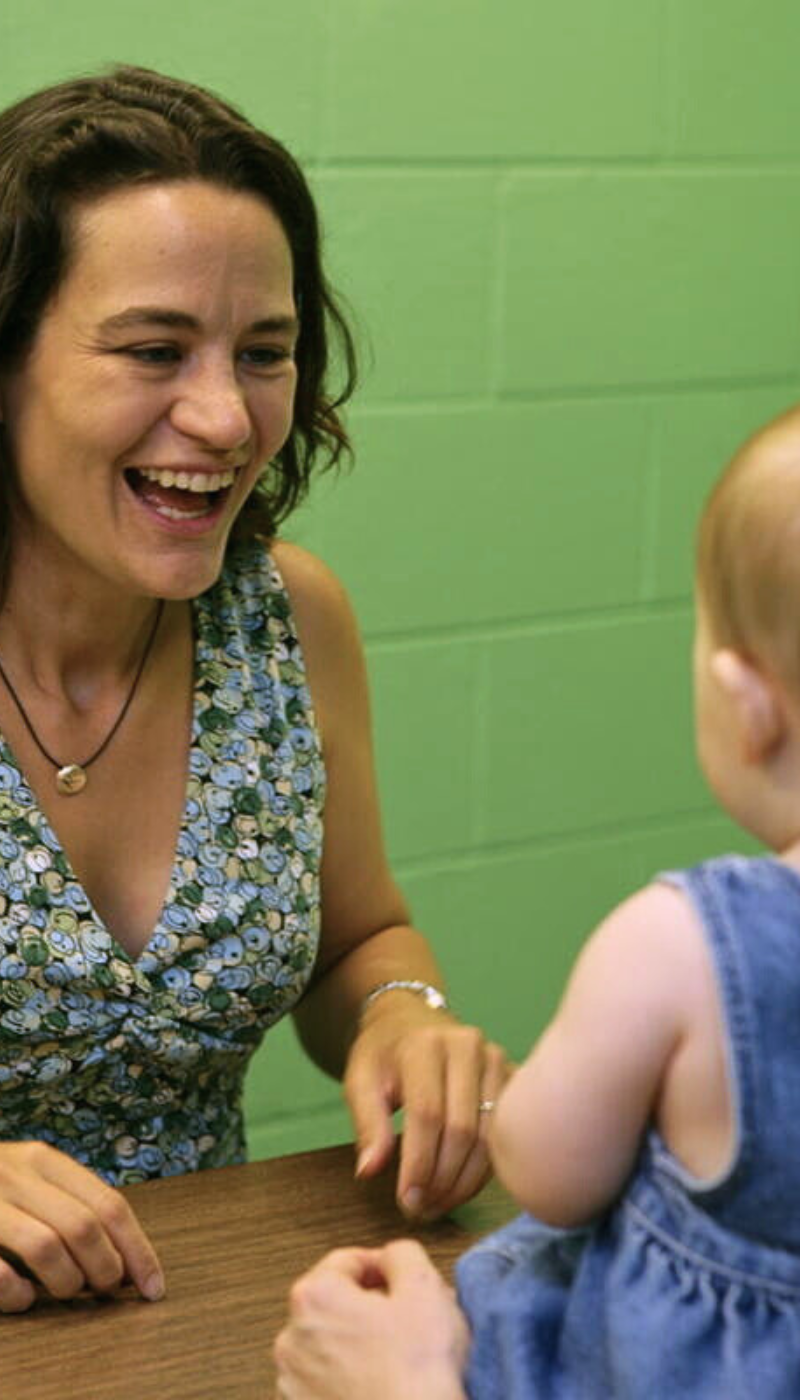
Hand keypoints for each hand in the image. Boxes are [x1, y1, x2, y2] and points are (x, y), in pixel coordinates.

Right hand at [0, 1141, 163, 1310]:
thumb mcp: (29, 1180)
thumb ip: (69, 1204)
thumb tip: (129, 1259)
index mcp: (44, 1160)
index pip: (109, 1204)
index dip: (138, 1249)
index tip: (153, 1287)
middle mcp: (16, 1173)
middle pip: (84, 1227)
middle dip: (106, 1269)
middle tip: (106, 1290)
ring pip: (46, 1246)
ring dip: (66, 1282)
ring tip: (66, 1292)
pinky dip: (17, 1293)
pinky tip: (24, 1297)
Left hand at [274, 1240, 468, 1399]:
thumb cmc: (417, 1372)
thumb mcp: (424, 1287)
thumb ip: (402, 1254)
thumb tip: (391, 1257)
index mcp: (315, 1297)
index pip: (346, 1261)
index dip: (381, 1265)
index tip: (400, 1278)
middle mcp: (292, 1338)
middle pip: (334, 1302)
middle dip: (367, 1305)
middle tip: (403, 1319)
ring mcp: (292, 1382)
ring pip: (328, 1343)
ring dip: (356, 1342)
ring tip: (394, 1357)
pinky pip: (324, 1380)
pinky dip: (347, 1377)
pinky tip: (379, 1382)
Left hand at [344, 998, 510, 1219]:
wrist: (411, 1019)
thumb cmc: (383, 1054)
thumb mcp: (360, 1081)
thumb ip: (367, 1125)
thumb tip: (369, 1171)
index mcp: (425, 1046)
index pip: (428, 1114)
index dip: (419, 1164)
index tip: (406, 1202)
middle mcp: (467, 1047)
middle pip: (462, 1129)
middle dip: (442, 1180)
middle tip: (421, 1210)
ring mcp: (495, 1059)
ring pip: (488, 1136)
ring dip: (464, 1181)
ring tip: (438, 1204)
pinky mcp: (513, 1075)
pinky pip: (504, 1132)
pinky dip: (484, 1168)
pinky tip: (460, 1185)